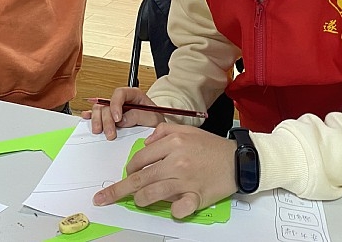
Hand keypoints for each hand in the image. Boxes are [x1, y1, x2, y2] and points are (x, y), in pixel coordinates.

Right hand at [81, 87, 163, 139]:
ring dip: (97, 120)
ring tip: (100, 132)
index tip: (117, 119)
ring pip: (99, 108)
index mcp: (133, 95)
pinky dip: (90, 116)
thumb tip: (122, 119)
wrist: (156, 130)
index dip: (116, 105)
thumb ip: (139, 116)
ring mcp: (114, 108)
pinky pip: (96, 113)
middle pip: (107, 103)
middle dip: (107, 119)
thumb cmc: (155, 121)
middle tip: (110, 133)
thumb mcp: (153, 118)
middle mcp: (122, 100)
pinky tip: (86, 119)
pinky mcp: (109, 116)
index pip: (120, 93)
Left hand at [92, 123, 236, 218]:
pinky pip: (178, 209)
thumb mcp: (187, 130)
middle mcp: (177, 162)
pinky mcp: (197, 197)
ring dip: (141, 199)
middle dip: (117, 190)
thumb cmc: (212, 147)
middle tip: (102, 198)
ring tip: (138, 200)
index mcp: (173, 144)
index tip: (126, 173)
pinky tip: (173, 208)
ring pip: (152, 194)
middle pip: (140, 179)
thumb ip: (164, 132)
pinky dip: (173, 211)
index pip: (140, 158)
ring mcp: (186, 181)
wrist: (239, 161)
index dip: (130, 168)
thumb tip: (146, 142)